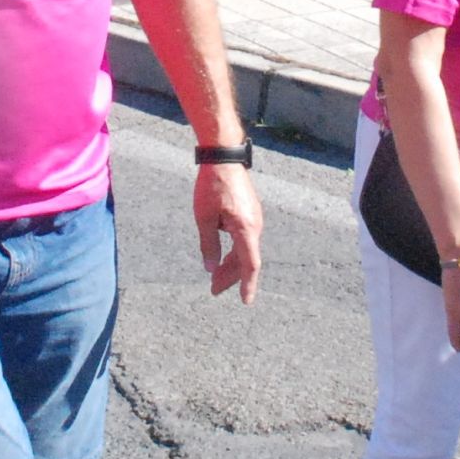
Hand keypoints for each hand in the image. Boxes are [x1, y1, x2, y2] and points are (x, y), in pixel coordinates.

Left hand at [194, 162, 262, 303]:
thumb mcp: (204, 217)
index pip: (250, 264)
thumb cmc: (212, 185)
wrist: (224, 157)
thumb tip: (210, 268)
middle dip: (230, 277)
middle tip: (213, 290)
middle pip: (246, 260)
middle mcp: (255, 226)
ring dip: (231, 265)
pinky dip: (234, 252)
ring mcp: (254, 219)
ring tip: (214, 278)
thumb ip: (208, 244)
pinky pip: (244, 239)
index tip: (246, 301)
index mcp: (246, 228)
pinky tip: (222, 256)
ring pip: (245, 250)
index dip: (248, 285)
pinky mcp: (250, 213)